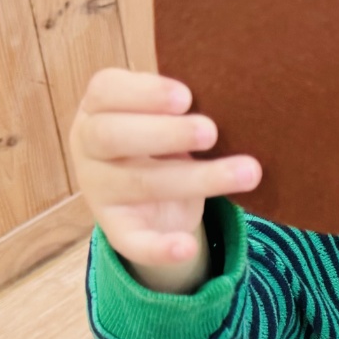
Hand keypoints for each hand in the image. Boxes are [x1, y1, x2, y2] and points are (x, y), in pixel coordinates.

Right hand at [69, 69, 260, 292]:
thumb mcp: (164, 117)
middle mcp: (90, 148)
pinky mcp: (117, 229)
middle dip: (165, 133)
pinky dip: (159, 248)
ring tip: (248, 172)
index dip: (144, 92)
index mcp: (98, 109)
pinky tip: (187, 247)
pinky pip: (133, 242)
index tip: (187, 97)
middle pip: (114, 136)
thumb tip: (233, 101)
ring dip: (196, 179)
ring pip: (141, 184)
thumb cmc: (162, 138)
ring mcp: (99, 191)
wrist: (149, 196)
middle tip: (211, 131)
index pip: (106, 90)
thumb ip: (182, 109)